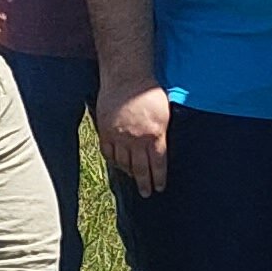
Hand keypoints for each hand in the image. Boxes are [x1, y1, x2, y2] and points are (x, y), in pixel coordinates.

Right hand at [96, 82, 172, 196]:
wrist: (126, 76)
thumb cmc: (150, 91)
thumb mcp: (165, 113)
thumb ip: (163, 132)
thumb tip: (163, 149)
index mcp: (155, 135)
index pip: (157, 164)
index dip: (159, 178)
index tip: (159, 188)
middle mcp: (136, 139)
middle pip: (140, 168)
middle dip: (144, 183)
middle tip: (146, 194)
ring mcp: (119, 136)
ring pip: (123, 162)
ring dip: (129, 173)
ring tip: (133, 179)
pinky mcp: (105, 130)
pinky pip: (108, 152)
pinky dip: (113, 161)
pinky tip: (118, 165)